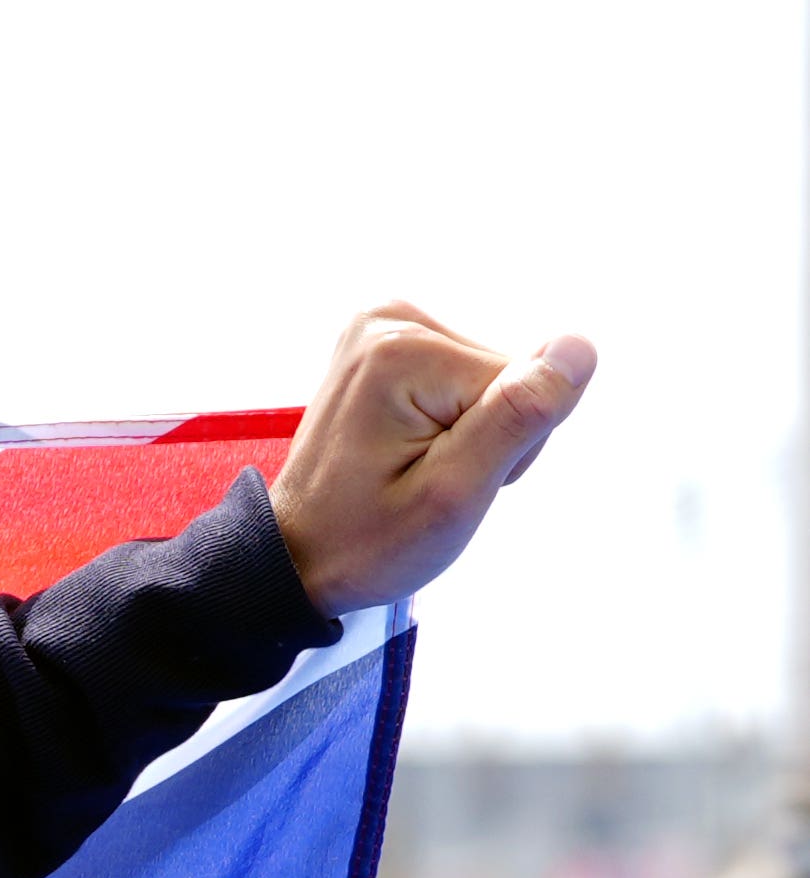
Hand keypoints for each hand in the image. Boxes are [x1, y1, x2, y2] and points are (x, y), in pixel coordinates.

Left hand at [267, 306, 593, 616]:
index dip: (505, 448)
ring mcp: (385, 328)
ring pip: (492, 381)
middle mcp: (390, 320)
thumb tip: (578, 347)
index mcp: (404, 349)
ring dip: (472, 436)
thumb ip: (518, 416)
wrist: (299, 556)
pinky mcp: (391, 343)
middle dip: (487, 439)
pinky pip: (466, 380)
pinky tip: (410, 450)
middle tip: (426, 480)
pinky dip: (454, 424)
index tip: (447, 479)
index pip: (525, 386)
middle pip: (508, 377)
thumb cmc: (366, 541)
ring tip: (412, 470)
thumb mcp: (453, 494)